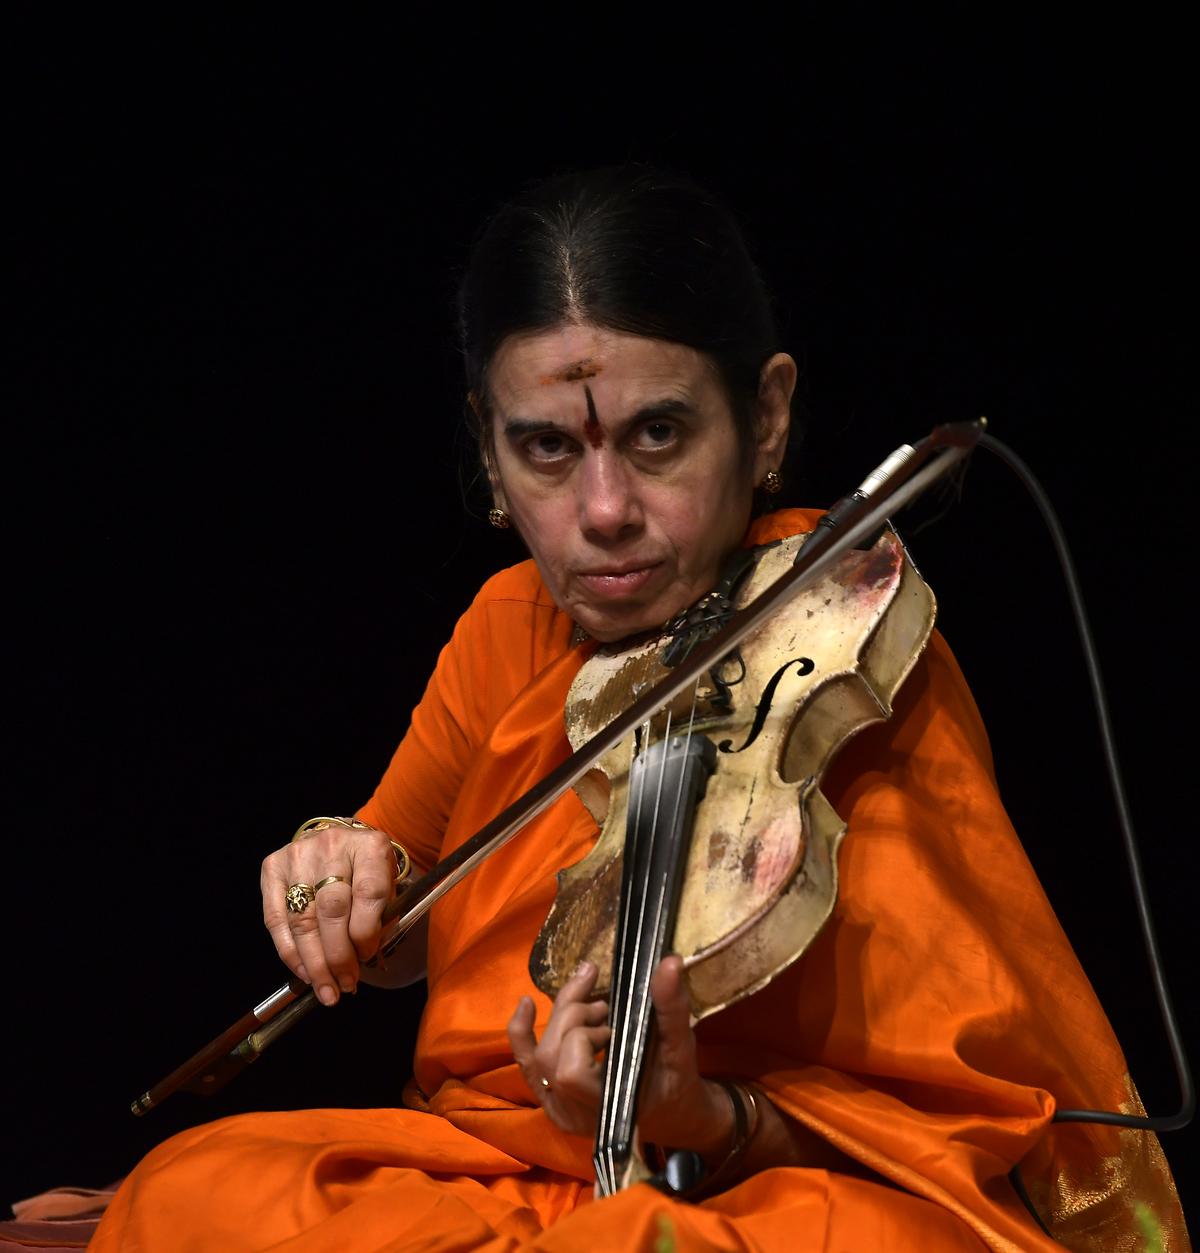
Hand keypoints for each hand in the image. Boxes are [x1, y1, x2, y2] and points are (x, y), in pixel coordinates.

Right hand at [261, 822, 400, 1005]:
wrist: (339, 842)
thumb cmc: (367, 871)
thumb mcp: (387, 885)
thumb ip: (381, 917)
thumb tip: (363, 960)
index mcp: (370, 847)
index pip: (368, 892)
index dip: (366, 932)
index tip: (367, 958)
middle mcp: (332, 845)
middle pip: (331, 909)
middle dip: (338, 956)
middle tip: (345, 985)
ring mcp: (298, 854)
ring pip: (302, 919)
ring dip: (314, 963)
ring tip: (326, 990)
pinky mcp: (272, 867)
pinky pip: (275, 920)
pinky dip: (290, 952)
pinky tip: (304, 973)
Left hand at [506, 955, 731, 1153]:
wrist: (670, 1115)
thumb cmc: (677, 1084)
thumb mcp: (681, 1047)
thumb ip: (671, 1008)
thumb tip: (669, 962)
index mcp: (607, 1108)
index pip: (571, 1072)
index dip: (585, 1038)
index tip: (613, 1025)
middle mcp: (576, 1114)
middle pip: (551, 1056)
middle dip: (574, 1018)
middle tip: (605, 1007)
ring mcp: (558, 1109)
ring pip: (537, 1056)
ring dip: (559, 1018)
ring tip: (590, 1006)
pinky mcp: (550, 1098)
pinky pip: (525, 1064)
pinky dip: (521, 1031)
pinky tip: (527, 1002)